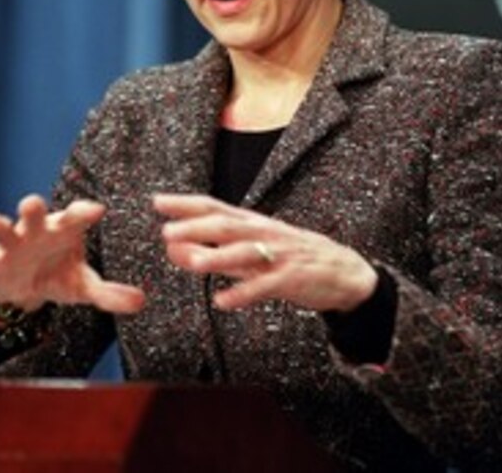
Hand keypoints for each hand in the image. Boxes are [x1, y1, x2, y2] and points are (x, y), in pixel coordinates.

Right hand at [0, 194, 144, 314]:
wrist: (27, 287)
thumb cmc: (61, 275)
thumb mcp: (85, 287)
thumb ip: (110, 294)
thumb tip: (141, 302)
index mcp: (65, 230)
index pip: (77, 216)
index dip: (85, 211)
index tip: (98, 210)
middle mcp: (38, 230)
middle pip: (36, 214)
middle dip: (33, 208)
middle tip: (32, 202)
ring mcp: (14, 244)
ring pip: (5, 231)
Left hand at [153, 193, 376, 311]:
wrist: (343, 271)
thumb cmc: (289, 258)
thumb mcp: (249, 253)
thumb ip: (212, 252)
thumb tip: (172, 249)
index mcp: (251, 223)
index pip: (214, 207)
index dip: (186, 204)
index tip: (157, 201)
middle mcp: (263, 233)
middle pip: (226, 226)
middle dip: (196, 228)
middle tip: (167, 232)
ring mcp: (279, 254)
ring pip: (246, 252)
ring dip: (218, 257)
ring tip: (193, 262)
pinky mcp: (293, 278)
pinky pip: (266, 285)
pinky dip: (244, 293)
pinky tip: (223, 301)